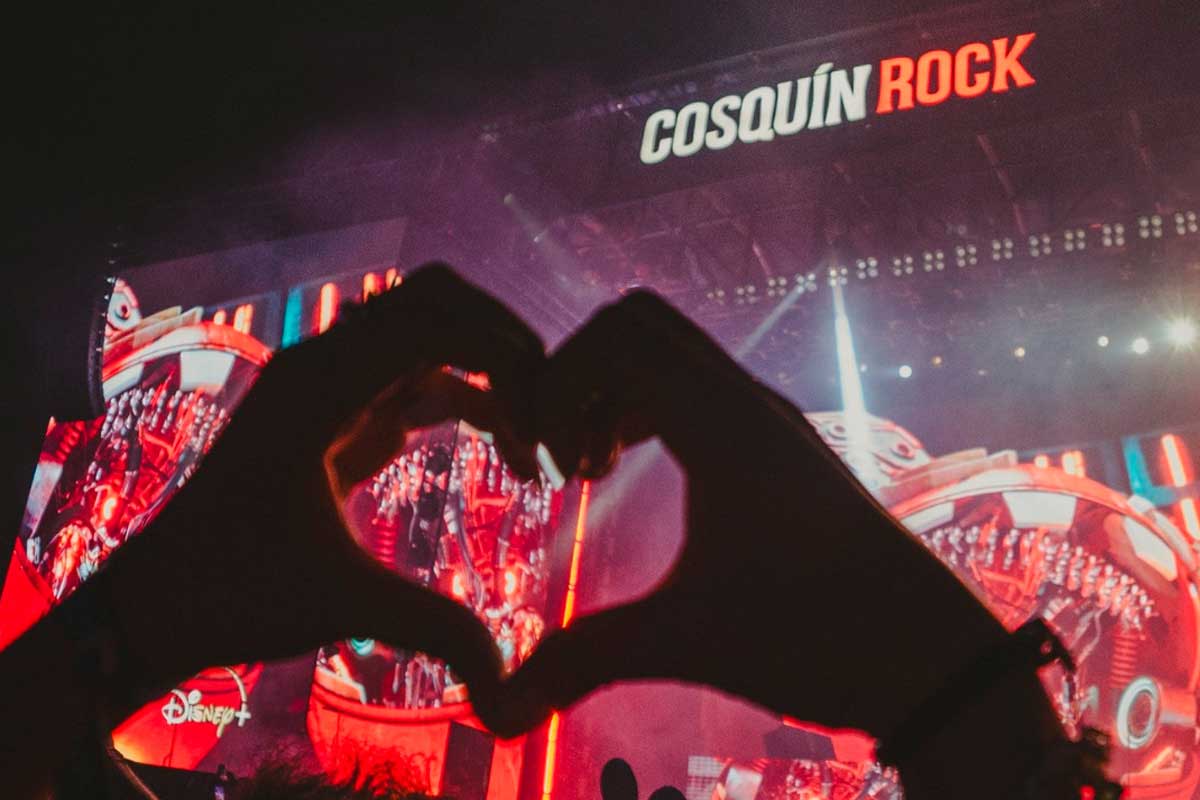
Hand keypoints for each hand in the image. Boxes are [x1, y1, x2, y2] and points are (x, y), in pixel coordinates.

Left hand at [95, 265, 542, 706]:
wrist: (162, 601)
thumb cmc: (235, 592)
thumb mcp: (342, 603)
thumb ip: (432, 628)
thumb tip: (506, 683)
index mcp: (320, 387)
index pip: (434, 322)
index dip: (504, 358)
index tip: (545, 426)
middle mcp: (326, 367)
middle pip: (435, 301)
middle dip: (503, 342)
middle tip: (551, 407)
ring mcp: (333, 387)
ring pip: (432, 337)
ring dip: (491, 374)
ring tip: (537, 446)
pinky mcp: (341, 415)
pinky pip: (421, 380)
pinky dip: (471, 402)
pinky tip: (509, 453)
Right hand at [475, 291, 1079, 798]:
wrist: (931, 656)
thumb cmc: (823, 637)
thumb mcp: (687, 642)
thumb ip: (581, 660)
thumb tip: (493, 712)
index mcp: (724, 425)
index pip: (615, 339)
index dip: (556, 388)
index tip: (549, 470)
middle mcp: (747, 403)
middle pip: (636, 322)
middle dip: (578, 375)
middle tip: (566, 458)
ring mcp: (767, 419)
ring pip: (668, 350)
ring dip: (612, 392)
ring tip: (593, 471)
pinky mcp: (776, 446)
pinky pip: (693, 386)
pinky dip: (646, 409)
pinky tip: (636, 478)